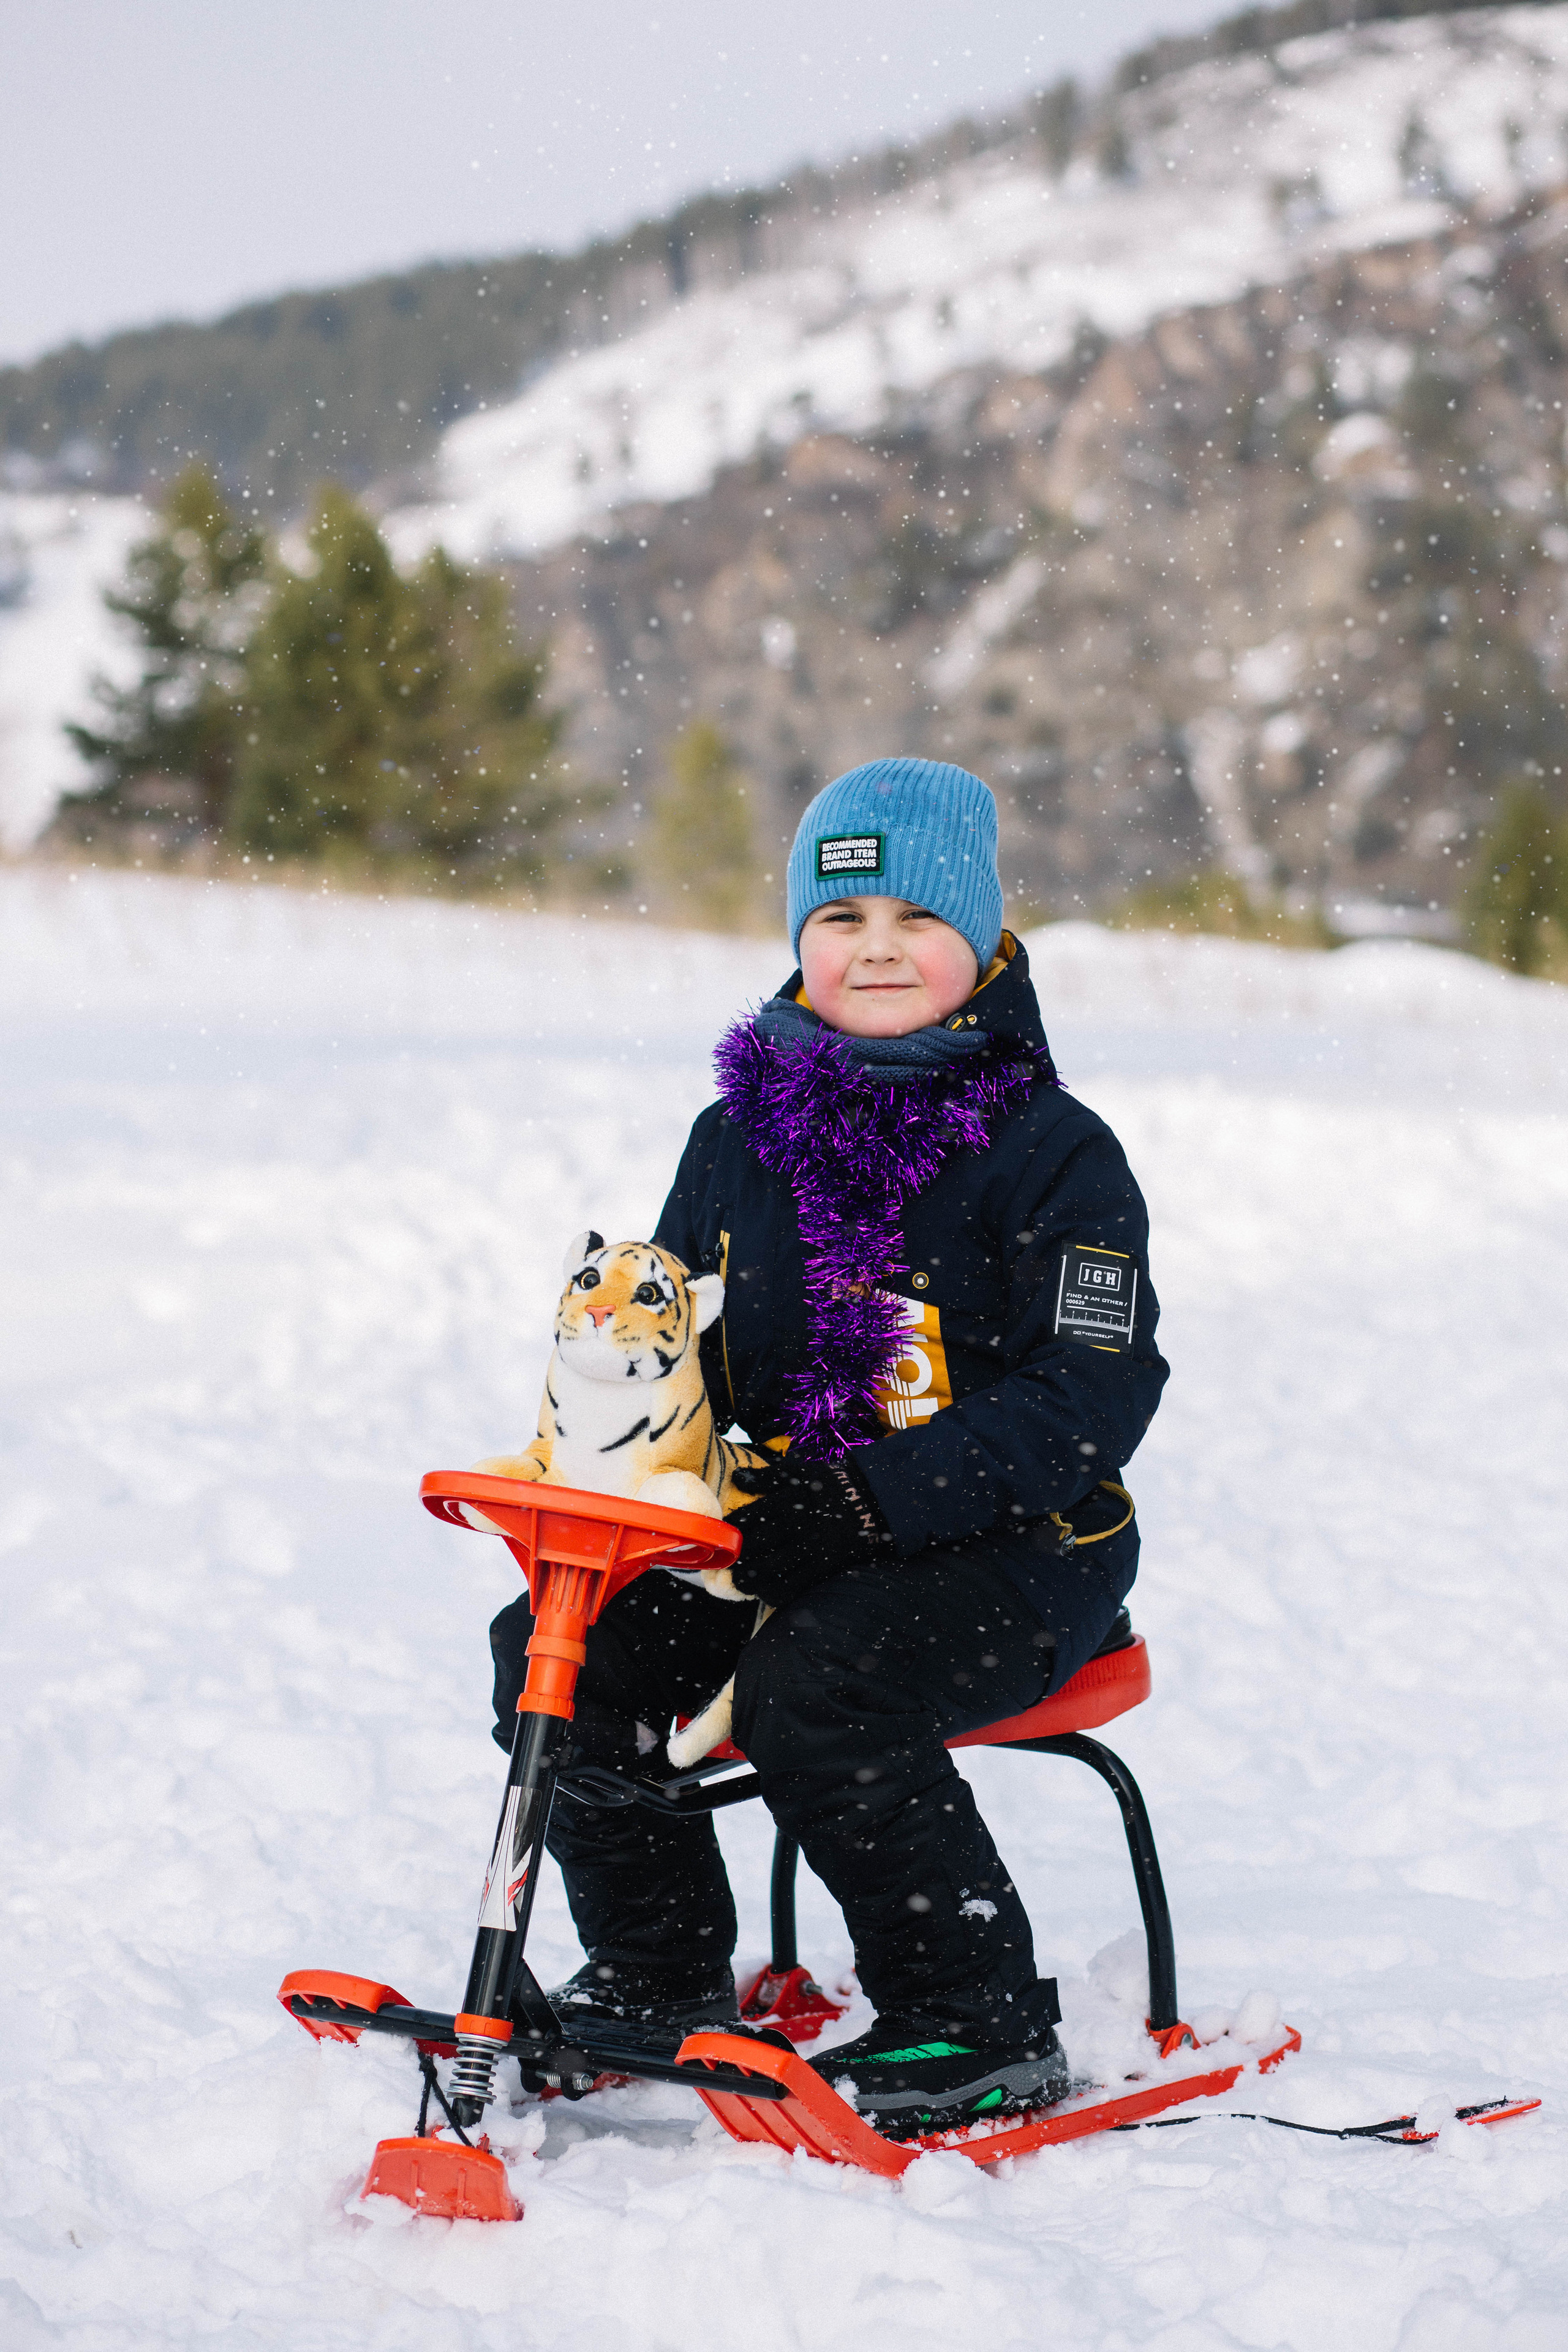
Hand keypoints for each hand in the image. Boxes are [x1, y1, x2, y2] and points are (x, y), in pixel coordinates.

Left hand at [721, 1455, 892, 1607]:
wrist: (870, 1502)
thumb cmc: (829, 1485)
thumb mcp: (798, 1473)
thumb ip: (766, 1477)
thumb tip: (737, 1477)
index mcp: (786, 1501)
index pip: (748, 1519)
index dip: (730, 1531)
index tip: (721, 1537)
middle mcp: (795, 1526)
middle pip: (754, 1547)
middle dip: (736, 1558)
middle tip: (725, 1564)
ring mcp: (809, 1549)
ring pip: (769, 1571)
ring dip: (750, 1579)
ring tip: (741, 1581)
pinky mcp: (821, 1567)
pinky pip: (792, 1586)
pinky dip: (775, 1592)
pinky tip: (766, 1591)